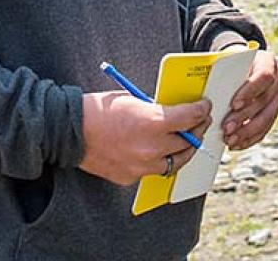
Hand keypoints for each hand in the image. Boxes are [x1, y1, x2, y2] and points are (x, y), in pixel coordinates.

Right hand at [79, 91, 210, 185]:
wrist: (72, 131)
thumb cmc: (100, 109)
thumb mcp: (134, 99)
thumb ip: (155, 108)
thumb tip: (171, 112)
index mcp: (154, 122)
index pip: (189, 117)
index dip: (200, 110)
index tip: (204, 106)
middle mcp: (152, 147)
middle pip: (187, 142)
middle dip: (197, 130)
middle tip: (200, 122)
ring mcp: (142, 166)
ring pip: (174, 162)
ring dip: (183, 150)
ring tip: (187, 141)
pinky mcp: (131, 177)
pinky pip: (153, 170)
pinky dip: (158, 160)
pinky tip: (160, 151)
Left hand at [221, 49, 277, 150]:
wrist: (243, 65)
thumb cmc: (234, 63)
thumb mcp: (229, 60)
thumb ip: (224, 72)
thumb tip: (209, 90)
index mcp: (267, 61)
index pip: (264, 76)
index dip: (250, 91)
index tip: (234, 104)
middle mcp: (277, 79)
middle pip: (263, 101)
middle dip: (243, 117)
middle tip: (226, 127)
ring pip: (266, 118)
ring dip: (246, 131)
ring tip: (230, 139)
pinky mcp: (274, 111)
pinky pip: (265, 128)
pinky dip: (250, 138)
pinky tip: (237, 143)